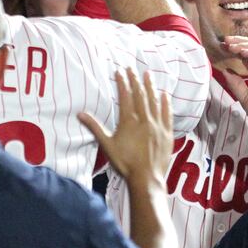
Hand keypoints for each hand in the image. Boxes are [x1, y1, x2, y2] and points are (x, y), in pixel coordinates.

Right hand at [78, 69, 171, 183]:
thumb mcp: (107, 145)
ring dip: (150, 86)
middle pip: (140, 95)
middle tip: (132, 68)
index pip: (125, 96)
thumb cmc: (125, 163)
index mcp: (129, 121)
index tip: (119, 72)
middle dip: (135, 80)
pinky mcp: (167, 133)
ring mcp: (157, 125)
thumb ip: (95, 127)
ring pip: (154, 101)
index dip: (122, 82)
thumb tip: (80, 114)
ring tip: (148, 74)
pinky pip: (167, 114)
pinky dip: (166, 103)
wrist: (146, 178)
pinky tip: (165, 94)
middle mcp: (144, 119)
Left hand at [220, 36, 247, 124]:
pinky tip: (242, 52)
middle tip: (225, 41)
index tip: (221, 47)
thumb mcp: (244, 96)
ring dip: (244, 45)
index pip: (245, 56)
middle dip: (237, 43)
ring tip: (231, 46)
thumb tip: (224, 71)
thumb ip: (235, 83)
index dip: (234, 50)